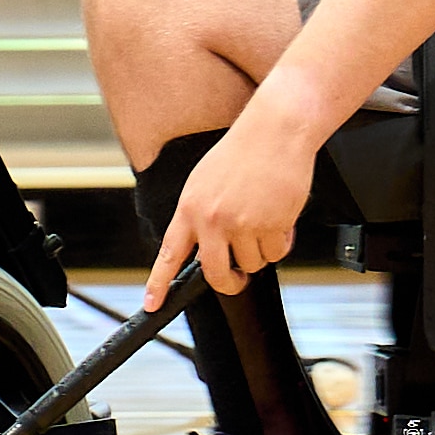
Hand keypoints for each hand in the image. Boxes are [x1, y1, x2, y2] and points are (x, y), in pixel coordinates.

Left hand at [147, 118, 320, 300]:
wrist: (276, 130)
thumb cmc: (244, 151)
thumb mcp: (205, 181)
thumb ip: (200, 215)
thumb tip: (203, 247)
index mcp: (191, 207)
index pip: (170, 254)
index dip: (159, 283)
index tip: (153, 304)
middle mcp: (213, 218)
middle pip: (216, 273)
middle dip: (230, 282)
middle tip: (238, 278)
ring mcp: (242, 223)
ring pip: (252, 264)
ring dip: (261, 251)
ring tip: (265, 221)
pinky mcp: (271, 224)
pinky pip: (277, 253)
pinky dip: (281, 242)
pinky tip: (280, 218)